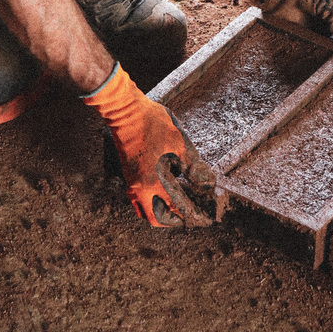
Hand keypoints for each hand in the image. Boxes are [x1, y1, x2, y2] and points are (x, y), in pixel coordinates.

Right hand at [83, 64, 215, 226]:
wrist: (126, 111)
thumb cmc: (153, 124)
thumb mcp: (180, 143)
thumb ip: (193, 167)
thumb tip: (206, 183)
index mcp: (154, 183)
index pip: (177, 209)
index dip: (193, 215)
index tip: (205, 217)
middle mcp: (140, 188)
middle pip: (157, 219)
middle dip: (174, 220)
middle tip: (191, 214)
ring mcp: (131, 183)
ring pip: (145, 210)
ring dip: (162, 212)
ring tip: (180, 203)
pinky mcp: (128, 176)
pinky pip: (139, 199)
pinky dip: (152, 201)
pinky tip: (165, 190)